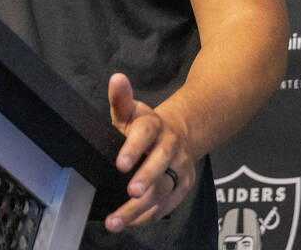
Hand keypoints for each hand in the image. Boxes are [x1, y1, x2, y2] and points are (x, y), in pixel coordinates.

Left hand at [104, 73, 194, 230]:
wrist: (179, 133)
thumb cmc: (144, 125)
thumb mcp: (131, 110)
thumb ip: (121, 98)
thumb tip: (117, 79)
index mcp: (154, 126)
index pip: (145, 134)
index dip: (134, 149)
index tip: (121, 164)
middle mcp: (170, 147)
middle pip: (160, 164)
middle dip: (147, 179)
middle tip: (131, 194)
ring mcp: (179, 168)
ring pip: (164, 189)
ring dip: (141, 208)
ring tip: (117, 221)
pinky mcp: (183, 185)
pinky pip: (168, 204)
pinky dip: (150, 215)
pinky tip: (131, 222)